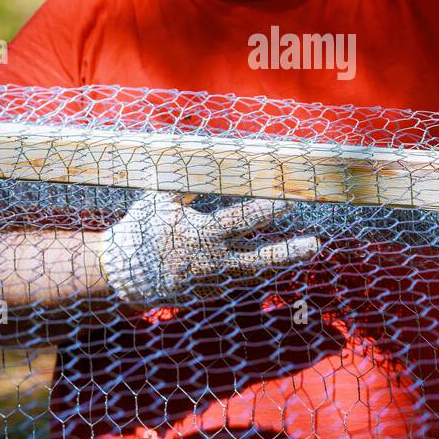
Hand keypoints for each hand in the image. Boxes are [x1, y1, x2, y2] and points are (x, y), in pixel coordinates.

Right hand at [99, 191, 319, 307]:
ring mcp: (214, 281)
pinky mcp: (211, 293)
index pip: (243, 220)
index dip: (268, 209)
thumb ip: (184, 178)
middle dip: (289, 250)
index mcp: (203, 235)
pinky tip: (278, 258)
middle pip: (260, 258)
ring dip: (282, 260)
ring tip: (308, 248)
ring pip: (256, 272)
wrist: (123, 276)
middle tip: (316, 243)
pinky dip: (260, 270)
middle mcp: (214, 261)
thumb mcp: (159, 198)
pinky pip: (240, 280)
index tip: (290, 200)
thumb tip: (194, 145)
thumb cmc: (140, 230)